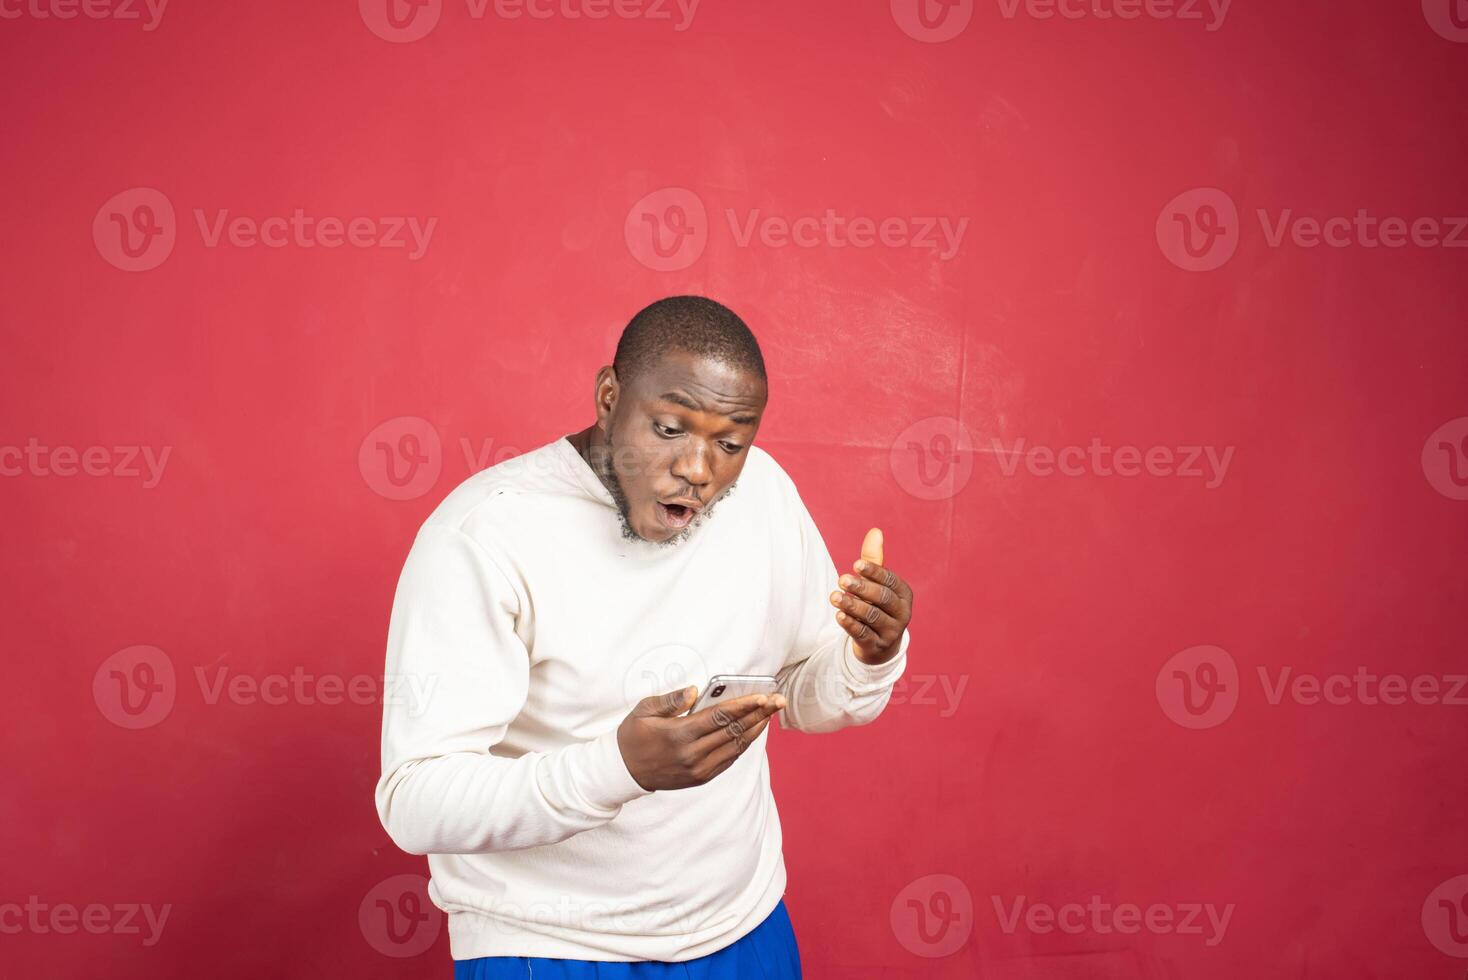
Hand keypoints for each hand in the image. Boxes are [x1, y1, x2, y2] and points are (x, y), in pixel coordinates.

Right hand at [616, 687, 786, 790]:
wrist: (624, 772)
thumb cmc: (633, 736)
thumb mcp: (644, 711)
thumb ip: (671, 700)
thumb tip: (695, 691)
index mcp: (679, 735)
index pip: (720, 717)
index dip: (744, 705)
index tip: (764, 695)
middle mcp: (692, 755)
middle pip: (734, 730)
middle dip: (759, 714)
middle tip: (778, 700)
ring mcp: (699, 769)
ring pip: (736, 746)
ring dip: (756, 728)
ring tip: (770, 713)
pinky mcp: (701, 777)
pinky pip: (729, 759)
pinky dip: (743, 743)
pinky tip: (753, 730)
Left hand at [828, 527, 913, 665]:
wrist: (879, 644)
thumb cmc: (876, 605)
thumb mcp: (875, 583)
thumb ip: (873, 559)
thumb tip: (875, 531)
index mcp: (904, 594)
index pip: (890, 580)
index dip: (874, 572)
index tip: (855, 564)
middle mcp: (902, 613)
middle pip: (882, 598)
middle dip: (862, 588)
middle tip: (842, 579)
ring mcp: (891, 631)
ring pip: (872, 617)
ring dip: (853, 606)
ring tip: (835, 597)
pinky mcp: (878, 646)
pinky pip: (864, 635)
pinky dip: (851, 625)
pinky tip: (839, 615)